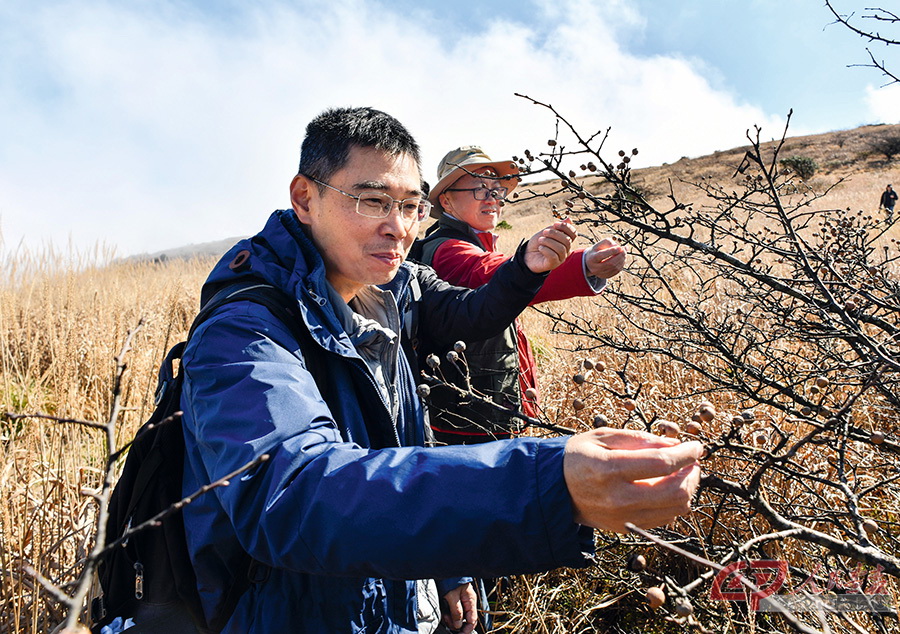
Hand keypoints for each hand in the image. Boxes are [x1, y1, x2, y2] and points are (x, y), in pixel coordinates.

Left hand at [441, 582, 477, 633]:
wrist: (444, 570)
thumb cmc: (450, 580)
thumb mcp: (452, 596)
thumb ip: (456, 611)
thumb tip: (458, 625)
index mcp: (470, 601)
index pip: (472, 620)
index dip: (467, 629)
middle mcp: (467, 603)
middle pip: (465, 620)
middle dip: (457, 624)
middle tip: (448, 623)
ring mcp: (461, 602)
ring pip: (458, 618)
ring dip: (451, 620)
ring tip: (445, 616)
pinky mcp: (454, 602)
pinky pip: (453, 613)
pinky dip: (449, 615)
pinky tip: (444, 613)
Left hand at [524, 220, 576, 272]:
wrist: (527, 254)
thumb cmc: (538, 243)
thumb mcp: (546, 232)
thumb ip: (556, 227)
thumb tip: (569, 219)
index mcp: (565, 242)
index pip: (573, 234)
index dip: (566, 227)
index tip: (555, 224)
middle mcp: (566, 251)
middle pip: (567, 241)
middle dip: (554, 234)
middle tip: (544, 233)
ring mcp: (560, 258)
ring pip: (561, 248)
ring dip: (549, 241)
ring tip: (540, 240)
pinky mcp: (553, 264)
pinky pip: (553, 256)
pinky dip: (546, 250)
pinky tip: (540, 248)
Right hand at [563, 428, 702, 532]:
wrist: (555, 489)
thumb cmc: (578, 456)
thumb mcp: (602, 436)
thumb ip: (639, 439)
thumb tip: (674, 444)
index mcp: (608, 469)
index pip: (661, 463)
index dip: (686, 454)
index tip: (696, 446)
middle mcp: (617, 498)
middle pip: (675, 491)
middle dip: (692, 474)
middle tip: (692, 461)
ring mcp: (623, 518)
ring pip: (675, 509)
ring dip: (688, 489)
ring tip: (683, 473)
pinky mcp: (626, 528)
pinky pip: (664, 519)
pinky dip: (675, 503)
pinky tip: (669, 488)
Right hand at [585, 237, 626, 278]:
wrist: (590, 262)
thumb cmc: (596, 251)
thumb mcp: (599, 244)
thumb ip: (609, 242)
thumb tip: (619, 247)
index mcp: (592, 258)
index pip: (602, 255)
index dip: (612, 251)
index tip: (620, 247)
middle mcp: (595, 268)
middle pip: (610, 263)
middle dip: (619, 256)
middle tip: (624, 249)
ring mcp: (600, 273)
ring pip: (614, 268)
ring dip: (622, 260)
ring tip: (624, 253)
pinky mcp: (605, 276)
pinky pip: (616, 271)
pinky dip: (621, 264)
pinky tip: (622, 259)